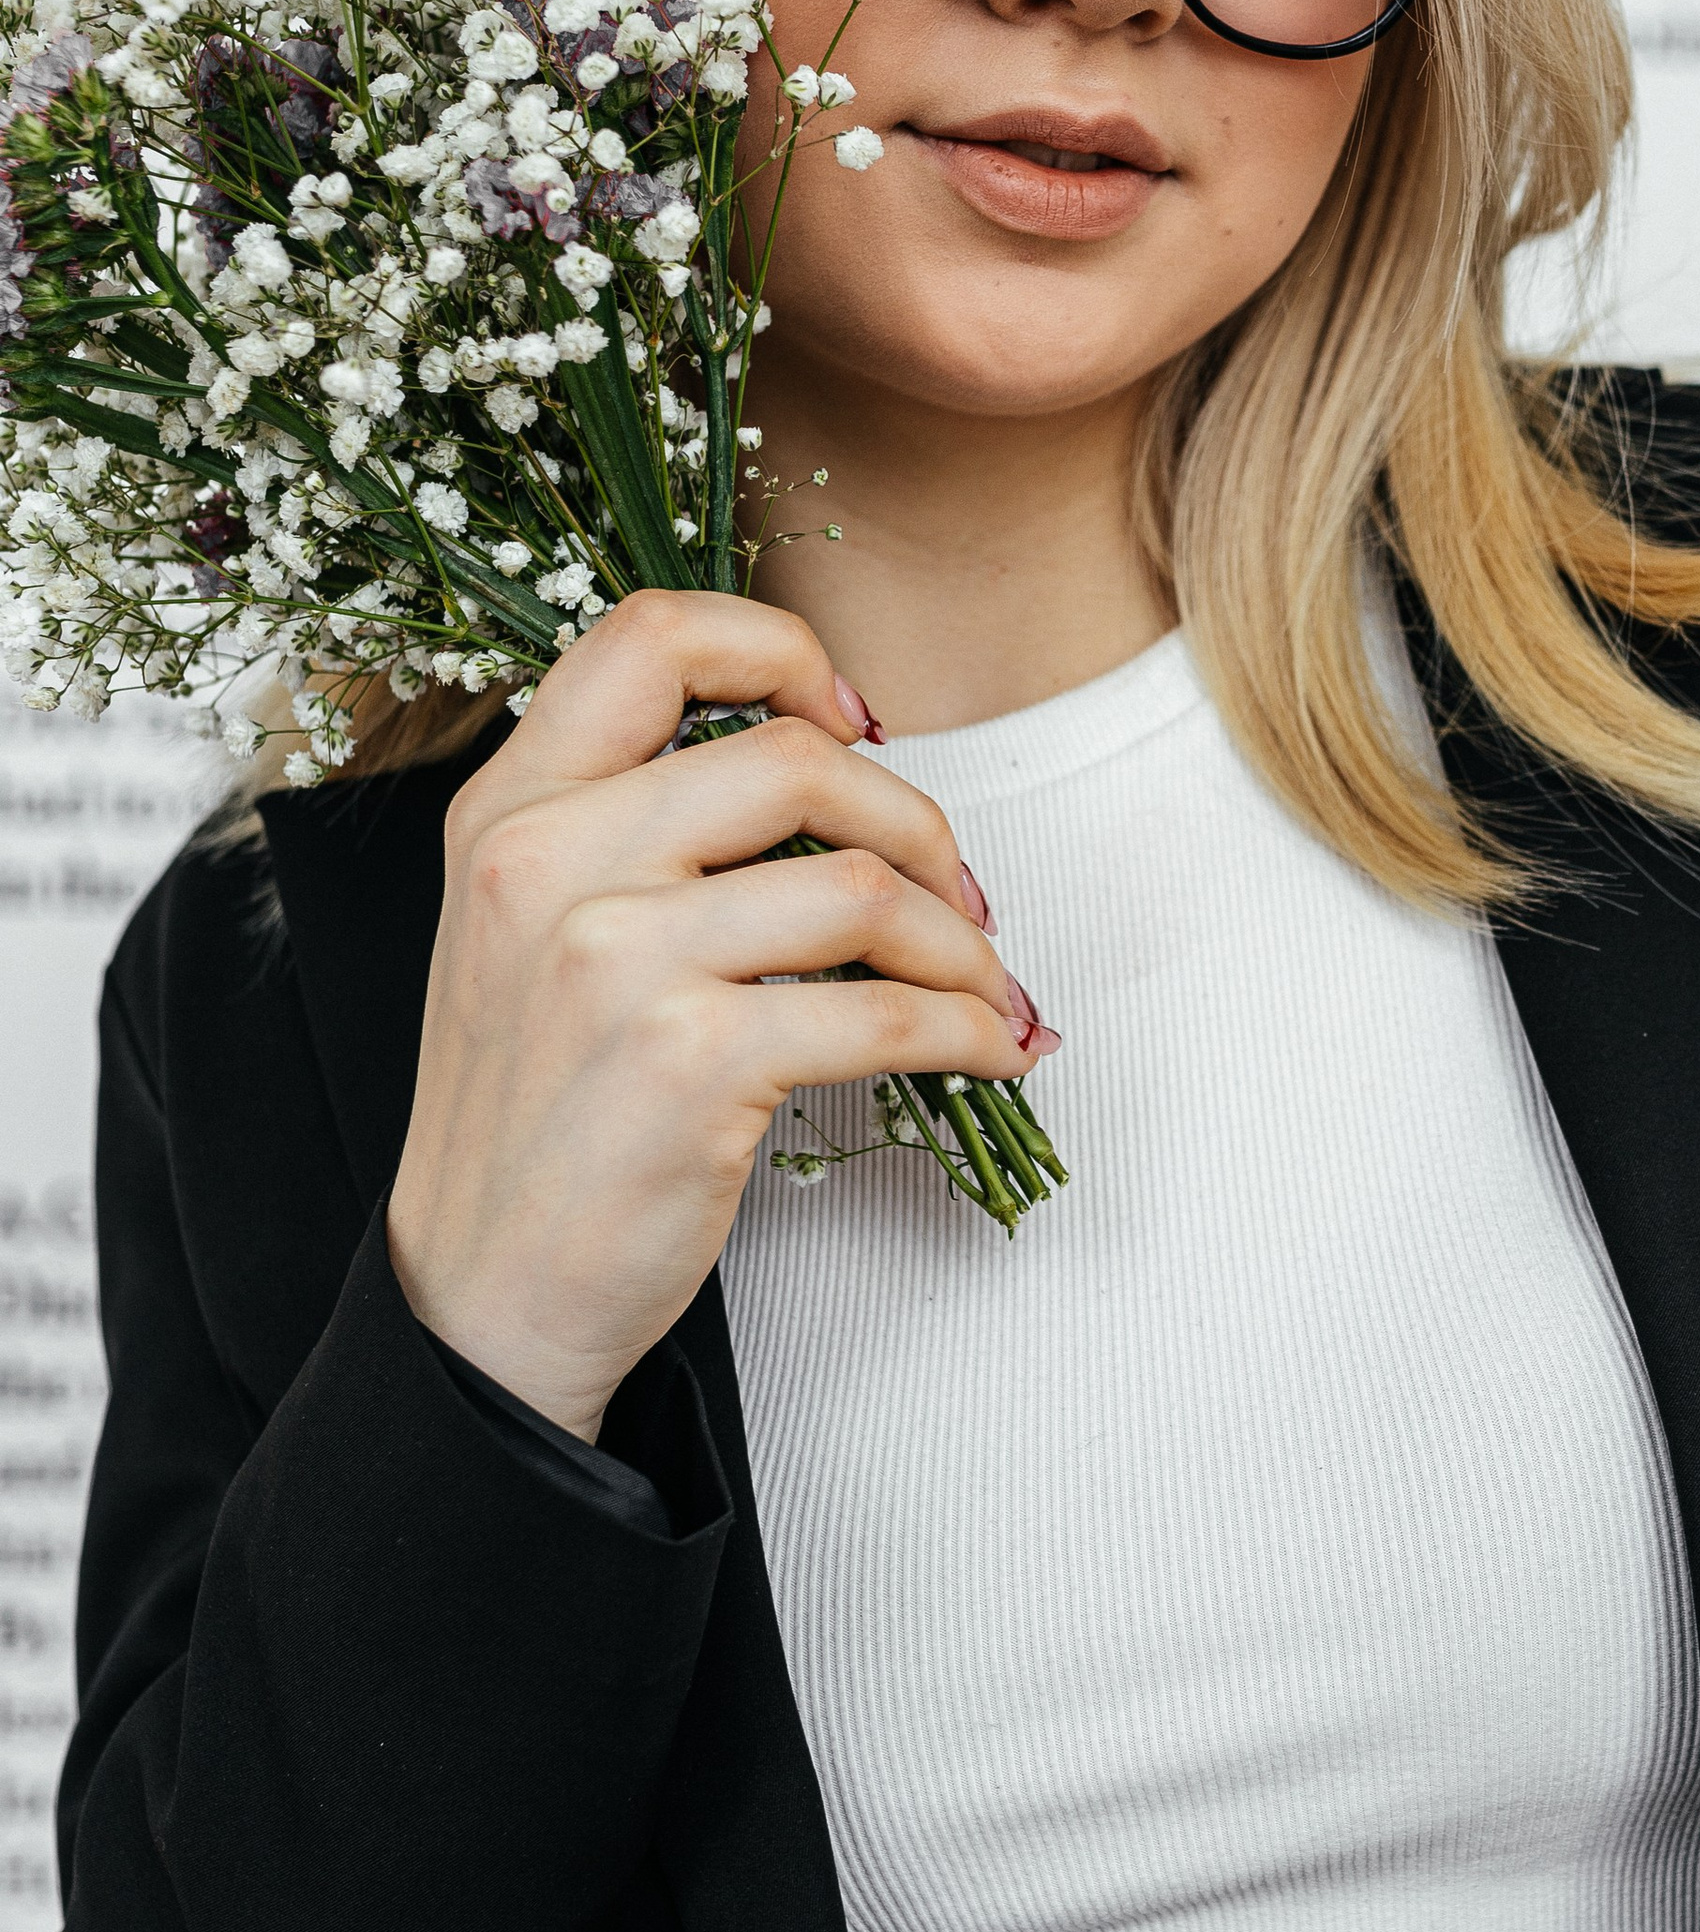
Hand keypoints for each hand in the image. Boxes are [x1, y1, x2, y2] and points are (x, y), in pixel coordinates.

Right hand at [385, 591, 1053, 1438]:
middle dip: (918, 824)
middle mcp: (547, 862)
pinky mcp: (685, 1063)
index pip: (652, 636)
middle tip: (962, 896)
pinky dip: (965, 1028)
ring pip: (860, 887)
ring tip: (987, 990)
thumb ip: (627, 826)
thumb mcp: (528, 929)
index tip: (856, 725)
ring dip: (962, 944)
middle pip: (795, 758)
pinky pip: (881, 1011)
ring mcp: (612, 961)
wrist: (480, 1295)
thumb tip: (821, 760)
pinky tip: (988, 1052)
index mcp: (508, 807)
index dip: (783, 652)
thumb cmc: (534, 1112)